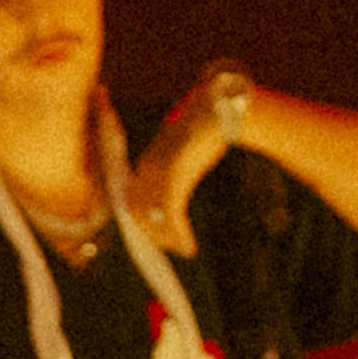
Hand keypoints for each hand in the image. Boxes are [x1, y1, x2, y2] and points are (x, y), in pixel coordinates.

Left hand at [122, 66, 253, 255]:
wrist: (223, 108)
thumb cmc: (208, 130)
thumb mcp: (184, 152)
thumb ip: (173, 172)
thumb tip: (171, 195)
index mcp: (147, 162)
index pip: (133, 201)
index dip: (142, 224)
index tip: (156, 240)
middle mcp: (147, 167)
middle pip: (138, 212)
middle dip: (154, 235)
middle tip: (173, 249)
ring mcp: (159, 170)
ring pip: (153, 217)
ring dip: (168, 239)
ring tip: (184, 250)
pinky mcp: (175, 173)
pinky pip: (171, 212)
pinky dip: (178, 233)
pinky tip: (188, 245)